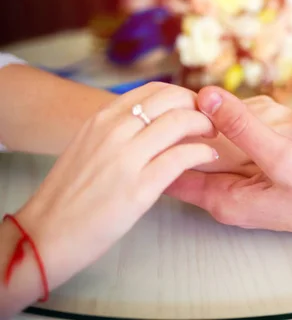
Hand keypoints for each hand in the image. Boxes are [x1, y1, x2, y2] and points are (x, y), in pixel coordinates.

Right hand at [1, 82, 217, 313]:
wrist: (46, 233)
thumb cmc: (70, 194)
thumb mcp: (88, 145)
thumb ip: (116, 129)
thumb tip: (148, 120)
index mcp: (102, 119)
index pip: (154, 90)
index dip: (183, 95)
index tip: (195, 107)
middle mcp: (114, 131)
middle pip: (171, 100)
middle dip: (199, 106)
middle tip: (211, 120)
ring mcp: (126, 159)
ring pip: (180, 123)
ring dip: (205, 126)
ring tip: (213, 137)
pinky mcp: (138, 188)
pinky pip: (181, 158)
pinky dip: (202, 153)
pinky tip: (208, 157)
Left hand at [166, 86, 291, 248]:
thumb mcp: (280, 154)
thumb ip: (241, 126)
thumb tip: (204, 96)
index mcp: (222, 199)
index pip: (171, 173)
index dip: (162, 142)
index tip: (161, 113)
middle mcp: (228, 198)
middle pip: (190, 161)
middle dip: (187, 130)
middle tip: (187, 98)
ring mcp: (244, 190)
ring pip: (214, 154)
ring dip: (212, 130)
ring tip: (210, 101)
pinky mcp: (260, 181)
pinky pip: (236, 154)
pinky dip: (234, 134)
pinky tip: (241, 115)